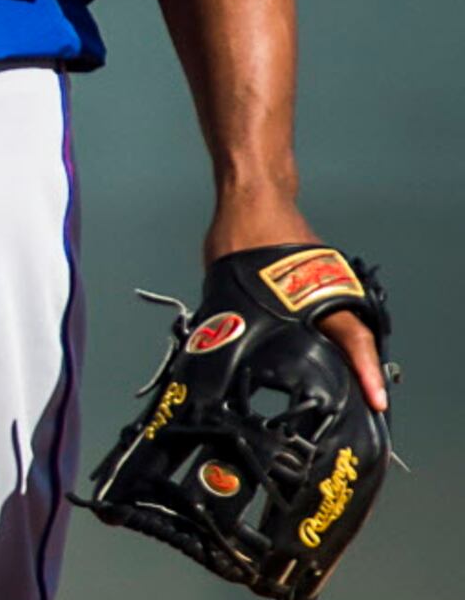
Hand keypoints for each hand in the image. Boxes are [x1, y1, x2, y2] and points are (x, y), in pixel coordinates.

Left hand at [205, 194, 388, 413]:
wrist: (254, 193)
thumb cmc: (242, 229)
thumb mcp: (229, 277)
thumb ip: (234, 313)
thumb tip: (222, 346)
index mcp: (314, 291)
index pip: (351, 336)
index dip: (364, 371)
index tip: (377, 400)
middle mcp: (329, 289)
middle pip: (353, 340)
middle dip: (356, 372)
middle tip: (359, 405)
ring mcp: (326, 283)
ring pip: (342, 328)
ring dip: (340, 355)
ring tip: (338, 387)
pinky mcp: (317, 279)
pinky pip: (327, 314)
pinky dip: (324, 334)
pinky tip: (310, 352)